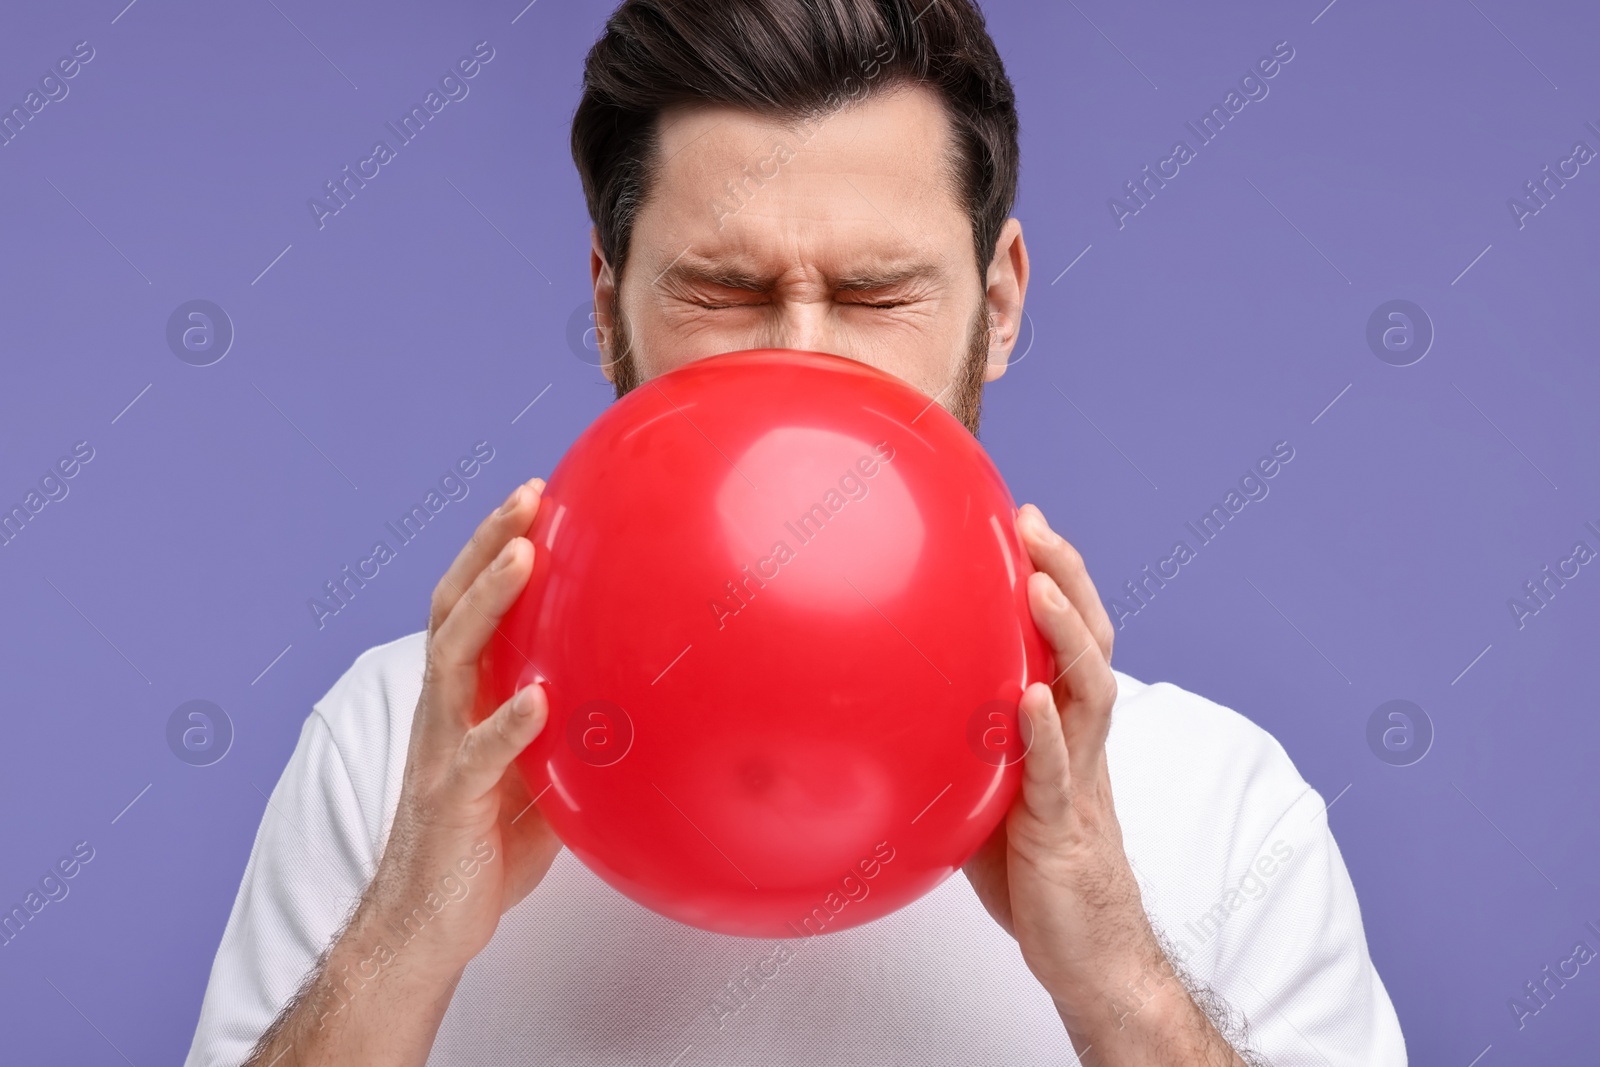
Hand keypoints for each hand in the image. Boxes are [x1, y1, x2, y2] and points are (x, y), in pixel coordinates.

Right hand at [358, 476, 562, 978]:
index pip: (473, 607)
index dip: (496, 550)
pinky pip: (476, 755)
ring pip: (454, 659)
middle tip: (528, 496)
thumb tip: (642, 704)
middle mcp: (443, 712)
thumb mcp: (540, 776)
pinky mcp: (449, 802)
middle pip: (455, 608)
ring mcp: (440, 752)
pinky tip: (538, 699)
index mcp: (464, 700)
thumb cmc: (483, 847)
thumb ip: (572, 733)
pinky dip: (506, 723)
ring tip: (524, 557)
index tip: (538, 497)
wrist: (426, 924)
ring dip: (489, 603)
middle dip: (488, 546)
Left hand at [962, 503, 1194, 1052]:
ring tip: (1040, 586)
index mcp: (1065, 730)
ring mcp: (1078, 781)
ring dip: (1064, 635)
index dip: (1057, 578)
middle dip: (1068, 577)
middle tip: (1035, 524)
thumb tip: (890, 708)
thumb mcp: (991, 794)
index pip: (1071, 639)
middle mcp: (1081, 743)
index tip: (1026, 520)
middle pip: (1090, 643)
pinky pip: (1057, 772)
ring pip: (1088, 692)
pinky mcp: (1062, 827)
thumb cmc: (1036, 874)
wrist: (1090, 953)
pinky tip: (1026, 696)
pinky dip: (1045, 731)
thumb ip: (962, 747)